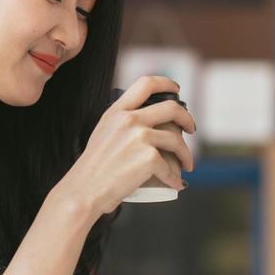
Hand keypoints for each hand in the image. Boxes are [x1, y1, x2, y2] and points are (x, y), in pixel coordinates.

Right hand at [57, 75, 196, 217]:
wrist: (83, 192)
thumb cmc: (92, 169)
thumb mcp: (103, 134)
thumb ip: (122, 124)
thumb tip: (149, 124)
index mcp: (116, 112)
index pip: (146, 84)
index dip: (166, 83)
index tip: (176, 90)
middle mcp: (129, 120)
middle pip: (172, 108)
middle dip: (187, 118)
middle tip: (191, 129)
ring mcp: (140, 138)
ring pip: (176, 140)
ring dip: (185, 154)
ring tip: (186, 164)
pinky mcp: (148, 158)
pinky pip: (170, 167)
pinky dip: (174, 178)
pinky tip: (174, 184)